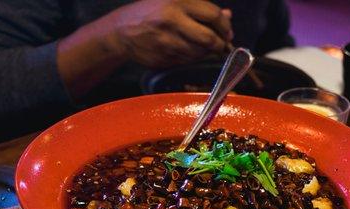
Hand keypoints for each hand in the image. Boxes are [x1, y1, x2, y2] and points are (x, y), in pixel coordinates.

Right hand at [111, 0, 232, 67]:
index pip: (213, 15)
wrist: (122, 30)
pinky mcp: (163, 57)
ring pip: (199, 53)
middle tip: (221, 45)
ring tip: (201, 46)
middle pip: (209, 38)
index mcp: (177, 1)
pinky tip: (185, 50)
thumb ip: (202, 9)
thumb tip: (228, 15)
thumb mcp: (174, 2)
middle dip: (220, 44)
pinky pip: (187, 61)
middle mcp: (172, 20)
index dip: (225, 26)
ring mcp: (167, 41)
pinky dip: (191, 58)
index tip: (227, 32)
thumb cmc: (152, 13)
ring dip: (205, 52)